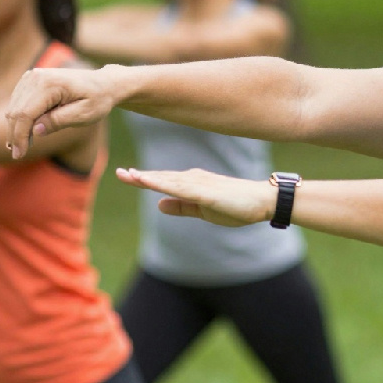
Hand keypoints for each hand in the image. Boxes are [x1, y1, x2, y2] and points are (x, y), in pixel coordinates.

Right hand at [5, 67, 119, 158]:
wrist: (103, 84)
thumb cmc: (98, 99)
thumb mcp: (85, 114)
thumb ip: (59, 121)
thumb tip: (35, 130)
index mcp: (50, 84)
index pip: (25, 114)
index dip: (19, 136)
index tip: (19, 154)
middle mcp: (36, 77)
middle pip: (16, 111)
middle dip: (15, 135)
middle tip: (18, 154)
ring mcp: (31, 77)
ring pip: (14, 108)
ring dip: (16, 128)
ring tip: (22, 145)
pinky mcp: (30, 80)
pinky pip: (18, 102)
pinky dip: (20, 118)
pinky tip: (27, 132)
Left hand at [116, 167, 274, 226]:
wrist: (262, 202)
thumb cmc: (237, 205)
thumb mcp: (203, 210)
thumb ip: (182, 207)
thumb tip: (159, 204)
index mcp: (193, 184)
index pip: (164, 181)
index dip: (145, 179)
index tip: (126, 176)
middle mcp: (194, 179)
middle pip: (162, 178)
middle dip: (140, 176)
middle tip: (119, 173)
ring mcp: (199, 184)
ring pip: (168, 180)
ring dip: (148, 178)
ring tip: (129, 175)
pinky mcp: (205, 191)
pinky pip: (180, 188)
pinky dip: (163, 184)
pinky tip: (150, 183)